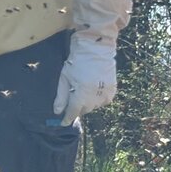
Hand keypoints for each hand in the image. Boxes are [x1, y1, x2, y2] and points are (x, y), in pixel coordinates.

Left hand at [52, 0, 131, 122]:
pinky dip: (97, 99)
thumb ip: (61, 96)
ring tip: (83, 89)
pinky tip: (92, 89)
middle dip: (77, 107)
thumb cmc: (76, 62)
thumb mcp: (64, 78)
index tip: (63, 122)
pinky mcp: (113, 89)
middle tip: (73, 98)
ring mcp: (105, 93)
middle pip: (84, 110)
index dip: (67, 118)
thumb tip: (57, 112)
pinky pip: (103, 101)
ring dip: (87, 103)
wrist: (95, 49)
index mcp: (82, 93)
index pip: (73, 111)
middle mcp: (95, 95)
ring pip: (93, 106)